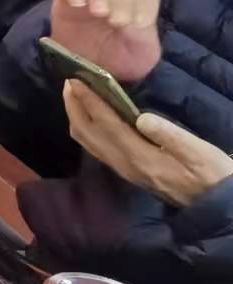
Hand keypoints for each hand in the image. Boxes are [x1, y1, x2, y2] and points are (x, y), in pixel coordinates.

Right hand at [50, 0, 162, 82]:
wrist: (86, 73)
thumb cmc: (118, 62)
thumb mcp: (141, 57)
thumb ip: (143, 39)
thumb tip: (133, 22)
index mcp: (137, 11)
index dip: (144, 6)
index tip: (140, 23)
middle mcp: (114, 1)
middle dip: (121, 5)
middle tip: (116, 22)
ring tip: (98, 12)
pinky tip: (76, 4)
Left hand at [64, 80, 232, 207]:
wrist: (213, 204)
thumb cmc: (210, 173)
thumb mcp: (198, 152)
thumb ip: (170, 136)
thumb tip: (142, 118)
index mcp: (140, 157)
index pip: (105, 123)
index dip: (89, 100)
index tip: (75, 79)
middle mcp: (124, 164)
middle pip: (86, 132)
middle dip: (74, 105)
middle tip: (69, 80)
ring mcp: (122, 169)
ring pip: (86, 141)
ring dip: (76, 115)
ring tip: (75, 93)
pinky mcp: (125, 170)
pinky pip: (94, 147)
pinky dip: (84, 127)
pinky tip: (88, 115)